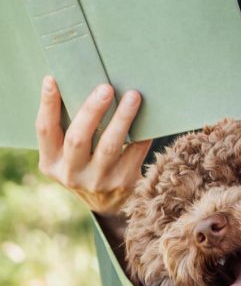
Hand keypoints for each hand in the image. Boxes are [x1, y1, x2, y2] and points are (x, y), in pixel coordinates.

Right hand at [36, 75, 151, 216]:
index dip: (47, 104)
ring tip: (133, 96)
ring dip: (122, 118)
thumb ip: (70, 130)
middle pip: (78, 138)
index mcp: (51, 163)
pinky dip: (143, 132)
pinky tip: (149, 116)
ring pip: (110, 145)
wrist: (109, 205)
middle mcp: (71, 174)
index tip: (53, 80)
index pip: (45, 130)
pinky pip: (136, 152)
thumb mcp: (69, 156)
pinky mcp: (124, 183)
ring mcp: (99, 181)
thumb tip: (86, 86)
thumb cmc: (87, 166)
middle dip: (92, 110)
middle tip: (105, 88)